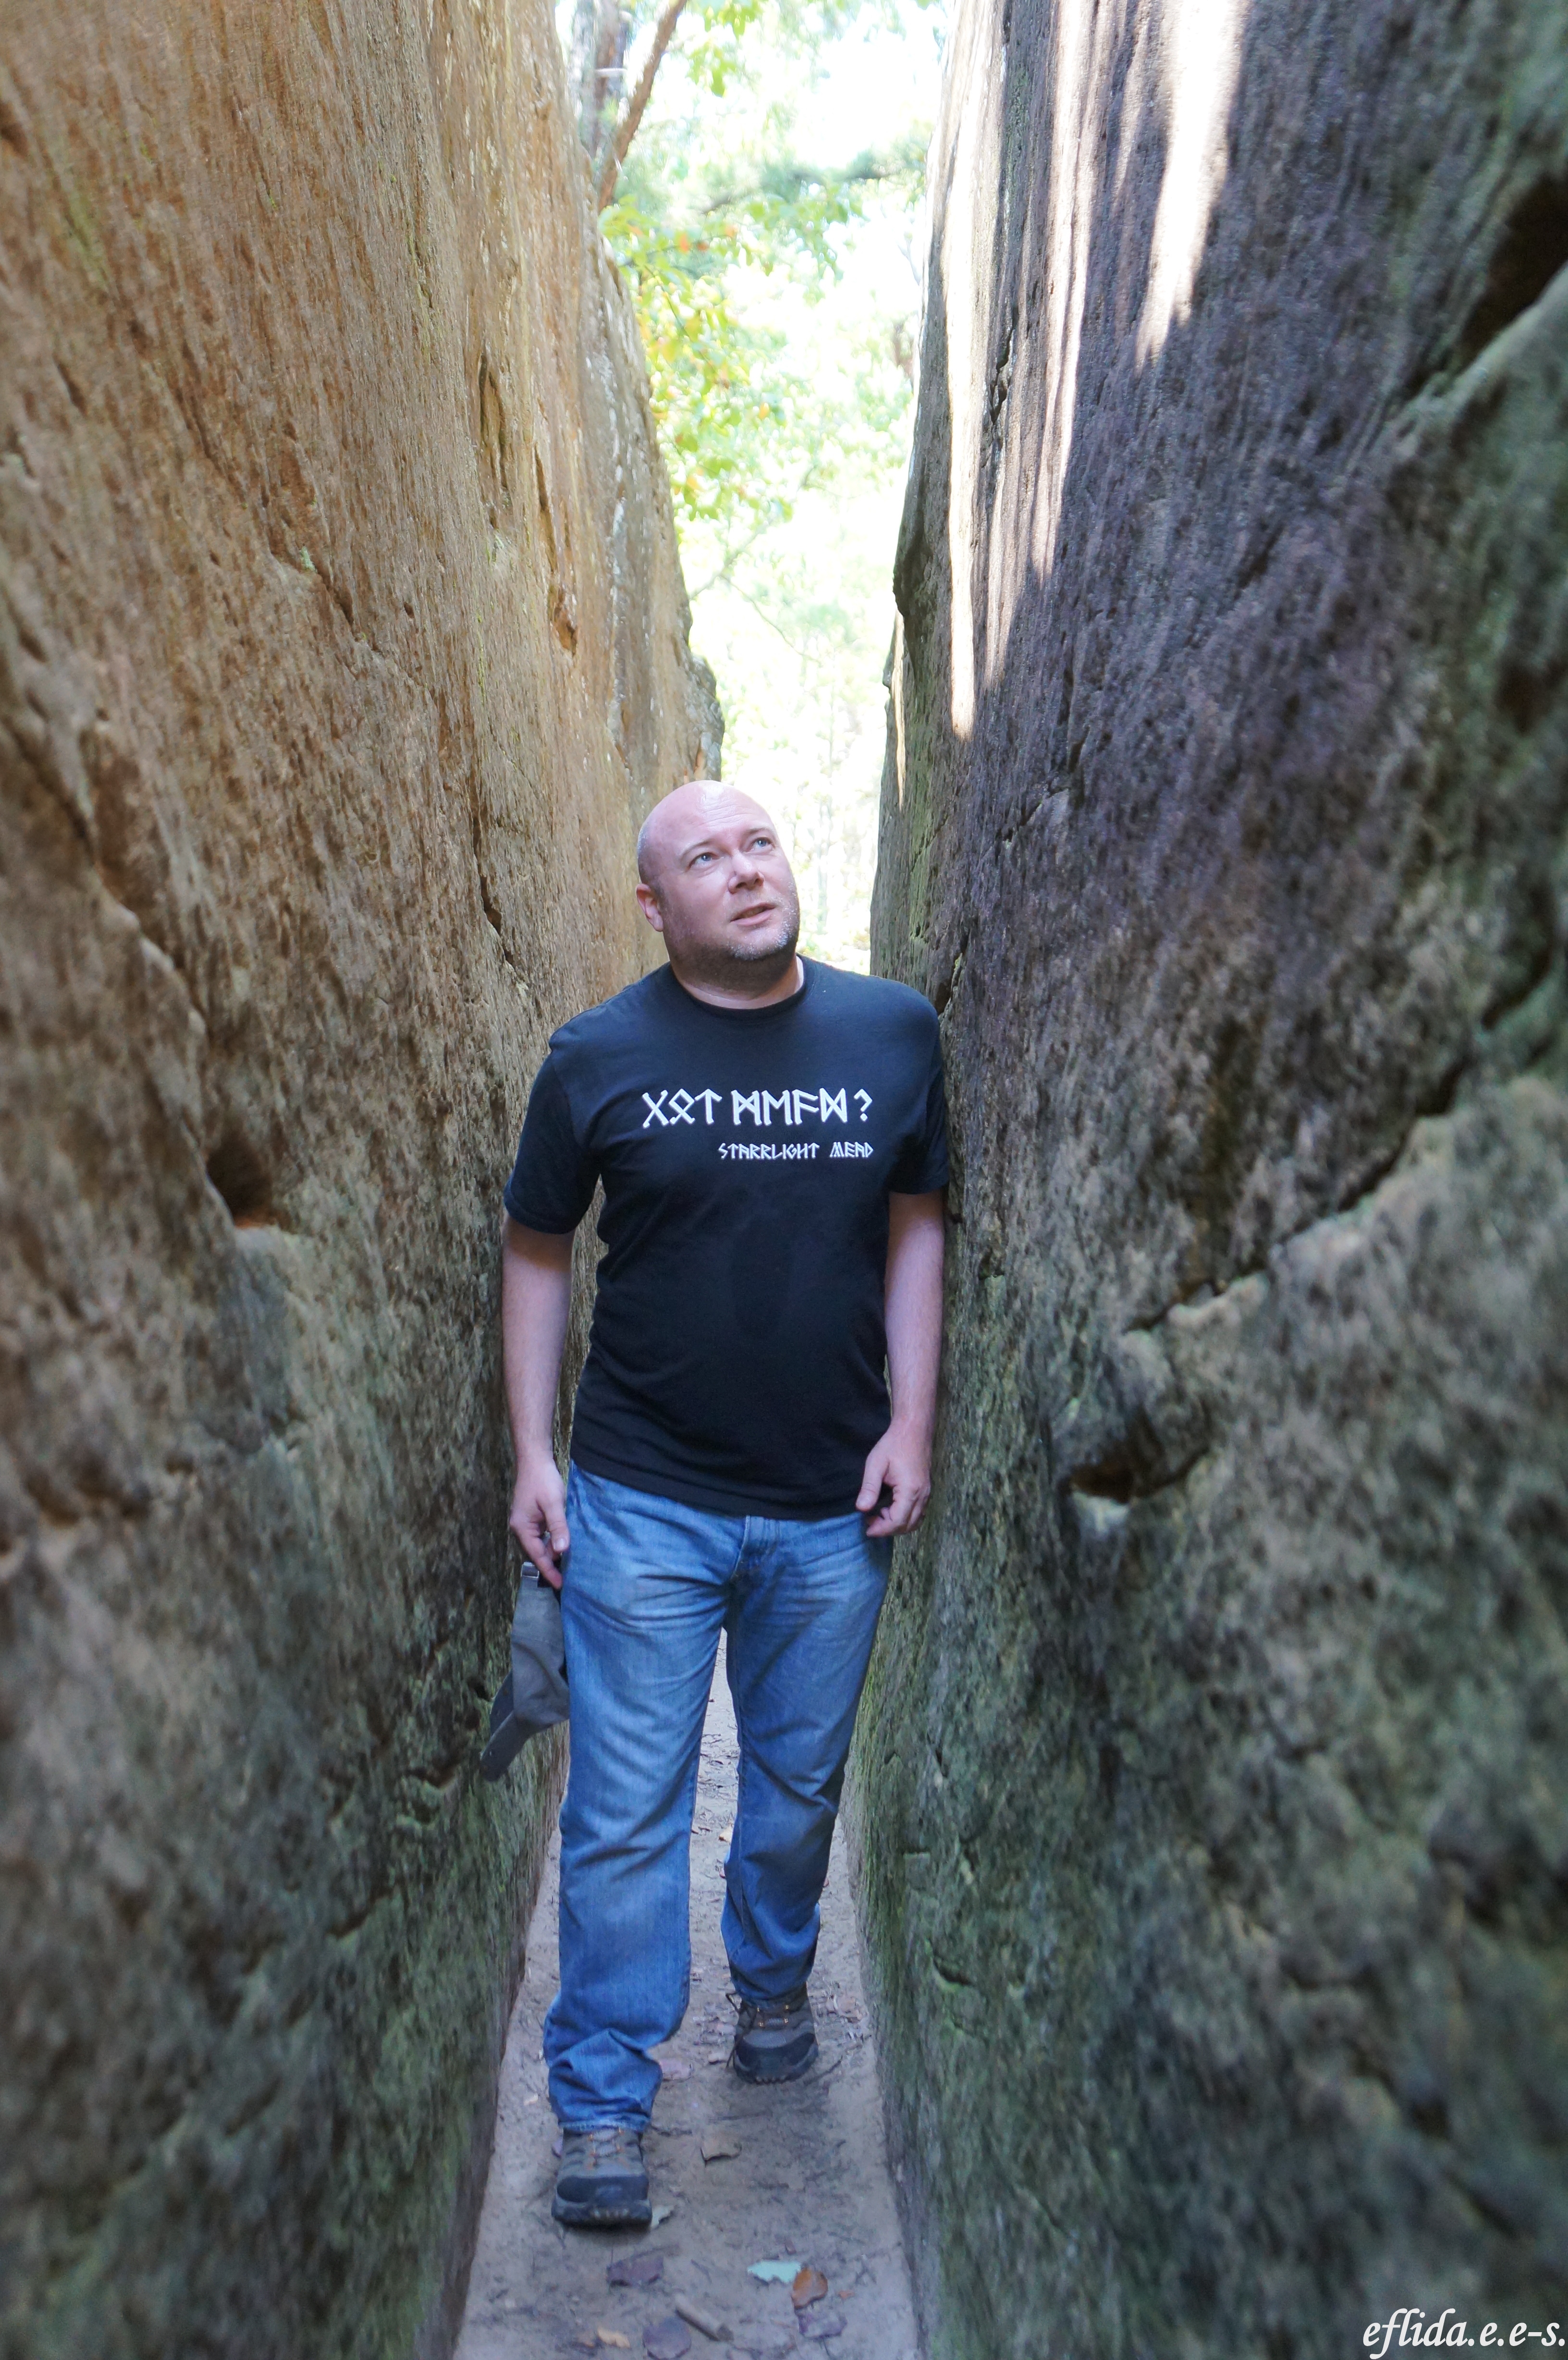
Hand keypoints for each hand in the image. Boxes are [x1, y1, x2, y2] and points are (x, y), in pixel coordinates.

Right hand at [509, 1449, 569, 1588]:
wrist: (534, 1460)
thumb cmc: (543, 1480)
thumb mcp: (553, 1504)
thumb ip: (558, 1527)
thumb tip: (562, 1550)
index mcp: (522, 1528)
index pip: (537, 1555)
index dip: (549, 1571)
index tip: (560, 1585)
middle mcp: (521, 1528)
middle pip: (537, 1552)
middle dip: (551, 1564)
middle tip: (569, 1576)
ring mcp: (526, 1523)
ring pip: (540, 1544)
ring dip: (553, 1552)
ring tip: (569, 1563)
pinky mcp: (532, 1517)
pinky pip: (542, 1535)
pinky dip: (552, 1541)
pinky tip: (563, 1542)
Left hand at [855, 1423, 931, 1538]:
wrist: (914, 1429)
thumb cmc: (894, 1444)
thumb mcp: (876, 1463)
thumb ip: (869, 1488)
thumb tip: (861, 1509)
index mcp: (910, 1490)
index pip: (897, 1522)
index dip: (881, 1529)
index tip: (867, 1527)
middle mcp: (922, 1495)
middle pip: (908, 1526)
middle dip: (888, 1529)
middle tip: (870, 1522)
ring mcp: (927, 1493)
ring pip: (915, 1521)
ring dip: (897, 1524)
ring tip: (879, 1515)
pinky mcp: (926, 1490)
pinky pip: (918, 1513)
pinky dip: (905, 1517)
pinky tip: (891, 1509)